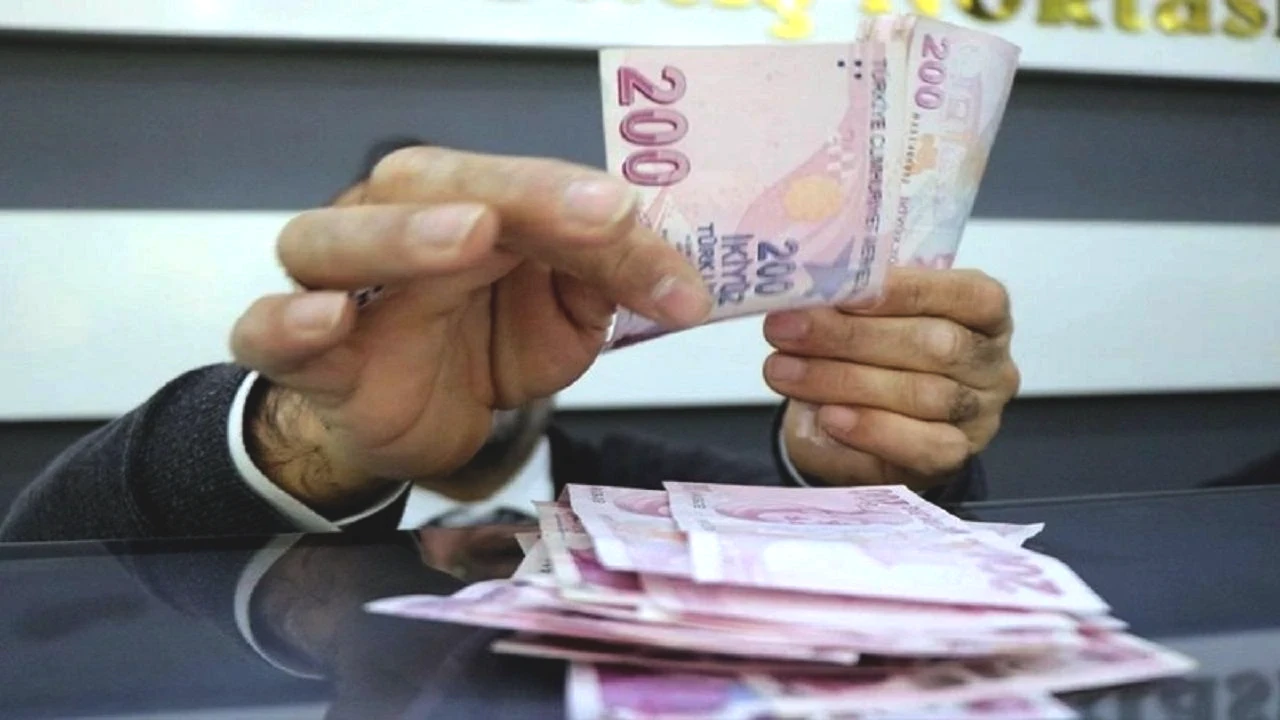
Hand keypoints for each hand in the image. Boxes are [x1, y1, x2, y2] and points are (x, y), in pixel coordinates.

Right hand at [230, 146, 710, 512]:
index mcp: (461, 203)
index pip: (522, 188)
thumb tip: (674, 280)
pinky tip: (324, 321)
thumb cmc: (479, 344)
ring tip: (468, 239)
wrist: (409, 418)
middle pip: (432, 186)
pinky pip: (270, 330)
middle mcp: (391, 224)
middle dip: (516, 195)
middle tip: (589, 215)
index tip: (633, 217)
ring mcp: (336, 285)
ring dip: (406, 235)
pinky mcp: (302, 356)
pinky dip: (288, 324)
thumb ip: (606, 287)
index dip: (578, 201)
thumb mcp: (563, 321)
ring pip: (339, 238)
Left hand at [764, 268, 1019, 489]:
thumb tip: (806, 286)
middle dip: (852, 336)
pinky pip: (923, 446)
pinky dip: (871, 429)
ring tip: (783, 371)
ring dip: (842, 381)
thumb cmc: (872, 353)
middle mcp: (992, 361)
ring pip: (922, 395)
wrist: (860, 426)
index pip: (962, 294)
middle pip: (935, 345)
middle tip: (785, 329)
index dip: (902, 290)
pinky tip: (828, 416)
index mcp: (984, 310)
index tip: (837, 288)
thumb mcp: (869, 316)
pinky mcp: (956, 456)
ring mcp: (980, 413)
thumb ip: (855, 300)